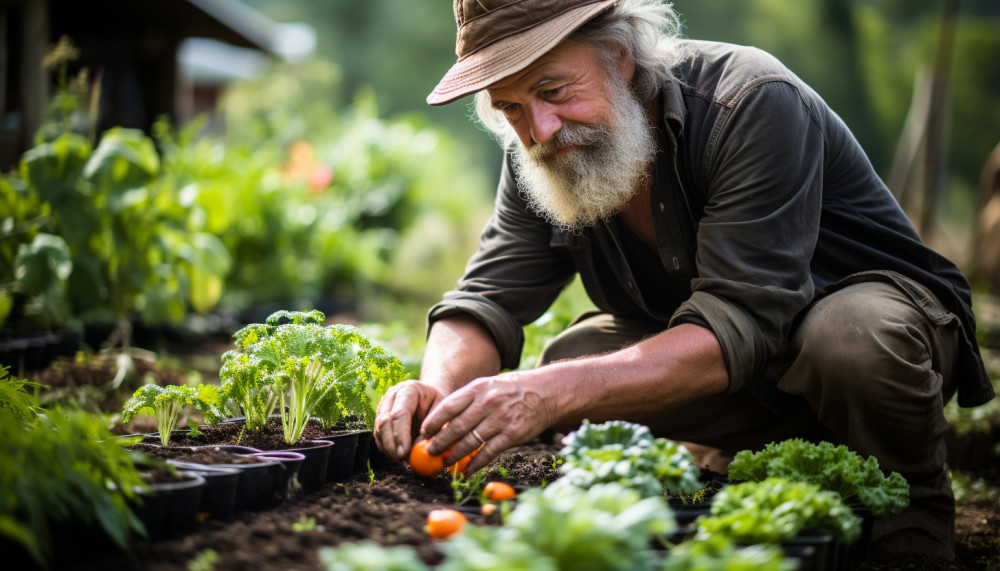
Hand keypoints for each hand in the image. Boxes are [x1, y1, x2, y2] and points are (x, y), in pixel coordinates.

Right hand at [373, 380, 446, 463]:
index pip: (399, 413)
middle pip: (385, 421)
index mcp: (409, 390)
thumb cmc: (437, 402)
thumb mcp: (442, 410)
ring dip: (388, 448)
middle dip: (391, 444)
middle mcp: (392, 396)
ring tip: (401, 461)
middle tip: (401, 460)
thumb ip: (433, 427)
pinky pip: (378, 435)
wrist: (429, 395)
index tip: (404, 453)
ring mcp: (383, 406)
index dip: (400, 435)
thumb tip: (419, 450)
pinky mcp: (380, 416)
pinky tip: (395, 456)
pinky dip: (385, 447)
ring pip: (379, 429)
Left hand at [419, 371, 554, 473]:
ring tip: (445, 462)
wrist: (546, 392)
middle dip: (440, 442)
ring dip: (455, 455)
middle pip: (457, 426)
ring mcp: (500, 419)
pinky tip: (467, 470)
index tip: (424, 432)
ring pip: (470, 441)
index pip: (449, 406)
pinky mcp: (512, 435)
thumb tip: (444, 421)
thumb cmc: (512, 390)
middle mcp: (488, 403)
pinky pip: (488, 452)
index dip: (434, 421)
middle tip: (429, 452)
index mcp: (478, 389)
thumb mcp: (489, 386)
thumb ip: (469, 400)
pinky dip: (475, 463)